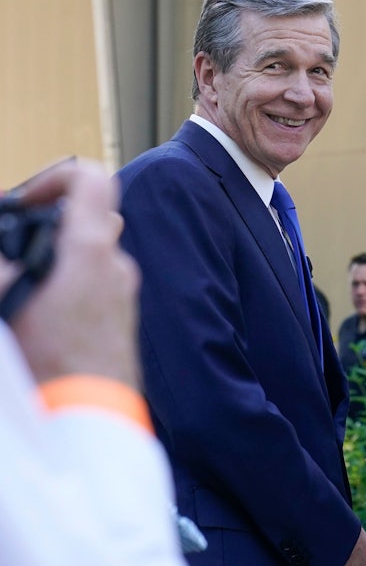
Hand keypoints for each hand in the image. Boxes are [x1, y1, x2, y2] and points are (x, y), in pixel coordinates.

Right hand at [1, 160, 140, 386]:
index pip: (90, 178)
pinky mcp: (122, 319)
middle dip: (50, 224)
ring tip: (24, 287)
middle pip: (88, 218)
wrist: (86, 419)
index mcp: (91, 249)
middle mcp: (116, 265)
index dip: (55, 176)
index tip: (24, 200)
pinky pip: (97, 286)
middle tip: (16, 246)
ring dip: (59, 258)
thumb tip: (6, 236)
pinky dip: (71, 286)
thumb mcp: (10, 299)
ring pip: (91, 255)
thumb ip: (7, 262)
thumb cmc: (47, 363)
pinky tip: (41, 314)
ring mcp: (124, 292)